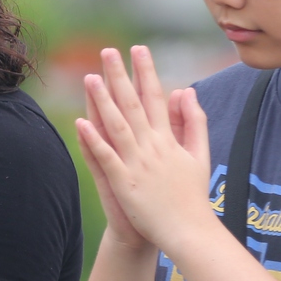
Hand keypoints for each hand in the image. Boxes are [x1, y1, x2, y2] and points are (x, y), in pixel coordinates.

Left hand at [75, 46, 214, 258]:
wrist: (190, 232)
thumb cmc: (193, 194)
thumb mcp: (200, 153)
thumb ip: (193, 121)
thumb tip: (186, 90)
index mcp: (169, 139)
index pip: (155, 97)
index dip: (146, 72)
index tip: (138, 49)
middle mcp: (153, 147)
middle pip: (133, 105)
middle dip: (120, 76)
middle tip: (108, 51)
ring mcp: (137, 164)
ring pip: (117, 126)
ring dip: (103, 101)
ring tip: (90, 77)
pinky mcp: (124, 183)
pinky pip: (107, 158)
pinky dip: (94, 141)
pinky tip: (81, 123)